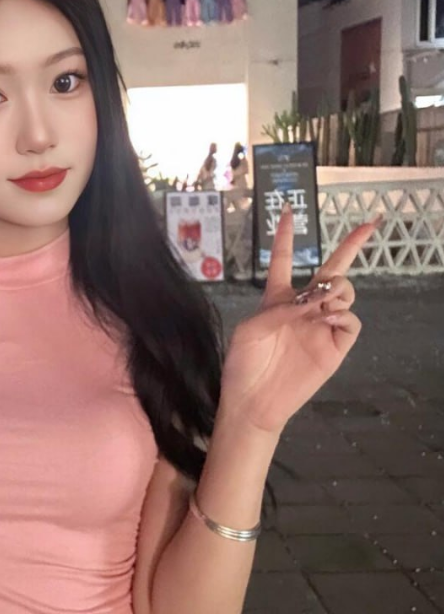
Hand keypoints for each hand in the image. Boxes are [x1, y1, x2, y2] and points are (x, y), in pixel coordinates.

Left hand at [218, 204, 380, 433]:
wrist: (253, 402)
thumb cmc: (243, 365)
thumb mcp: (250, 329)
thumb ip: (279, 309)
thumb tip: (314, 300)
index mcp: (276, 299)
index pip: (282, 260)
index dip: (284, 236)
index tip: (287, 211)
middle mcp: (302, 308)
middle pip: (331, 270)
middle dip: (351, 245)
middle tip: (370, 224)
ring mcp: (321, 325)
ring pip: (345, 291)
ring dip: (339, 287)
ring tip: (324, 300)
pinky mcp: (335, 346)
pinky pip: (351, 320)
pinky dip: (344, 313)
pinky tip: (329, 316)